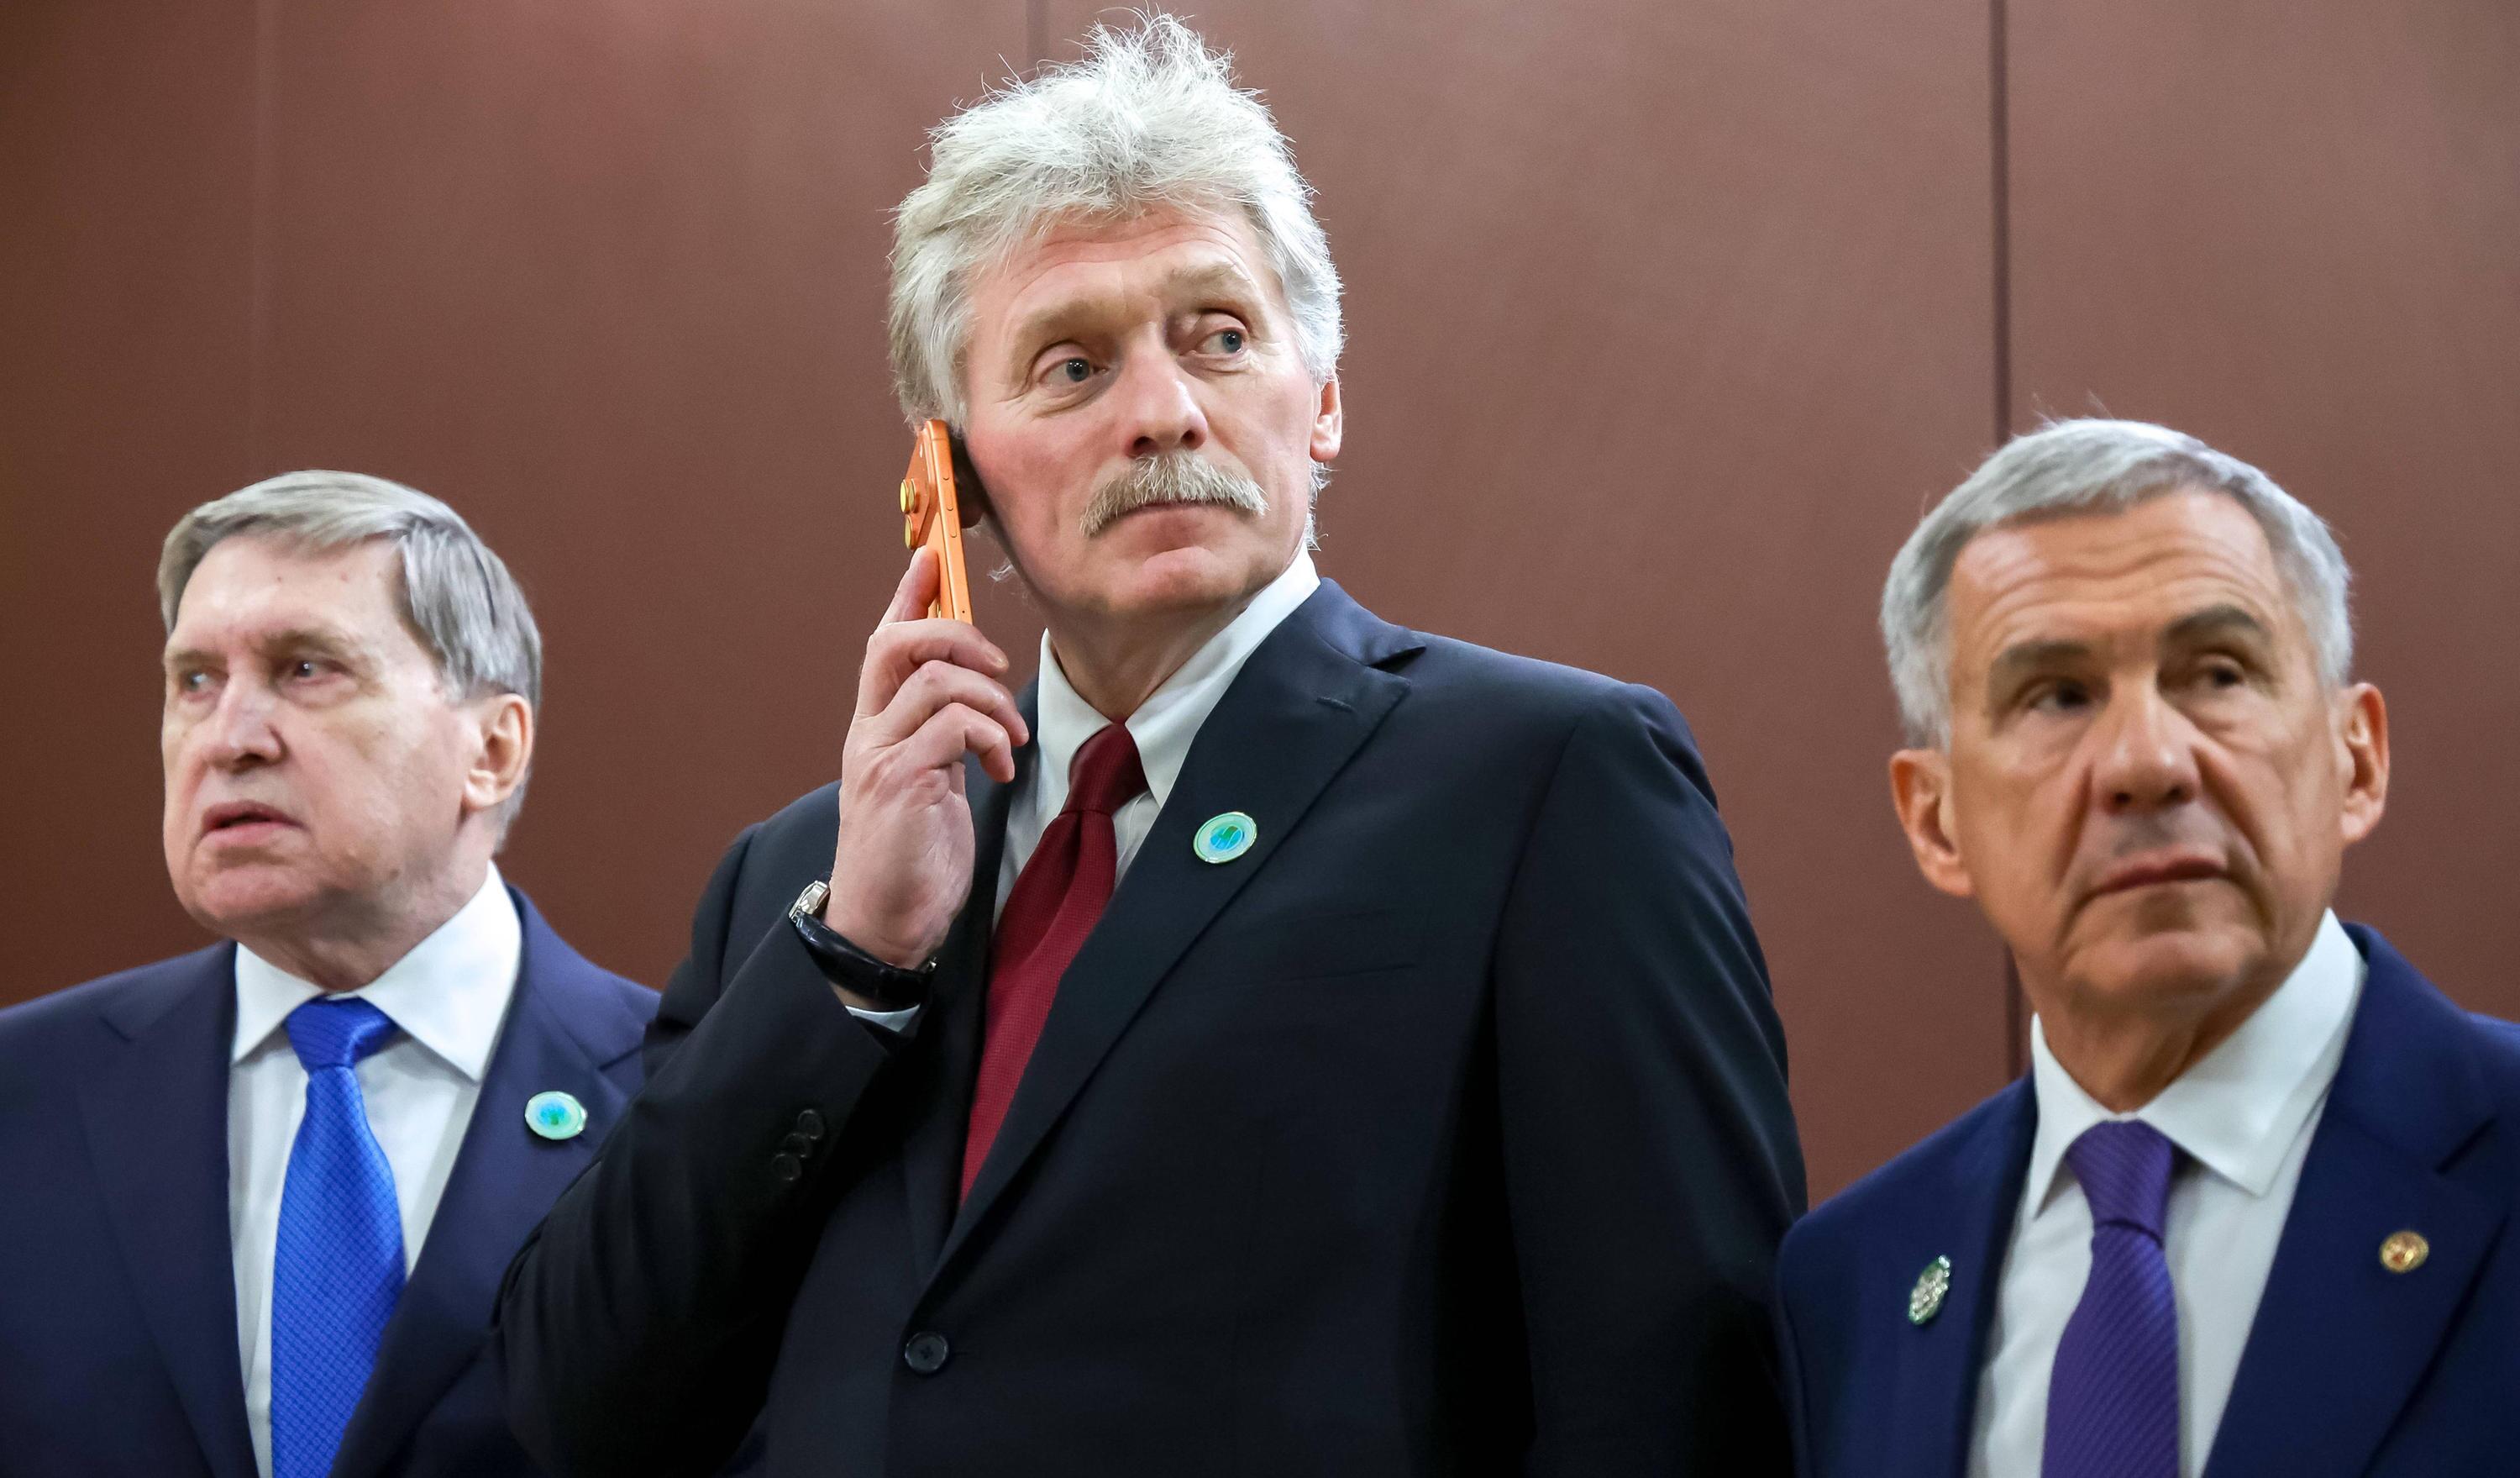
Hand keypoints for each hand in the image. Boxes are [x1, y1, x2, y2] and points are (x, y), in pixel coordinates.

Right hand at [822, 549, 1027, 976]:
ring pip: (935, 681)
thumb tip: (974, 701)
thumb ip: (939, 738)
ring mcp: (881, 756)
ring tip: (1011, 738)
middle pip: (896, 644)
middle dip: (955, 633)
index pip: (883, 646)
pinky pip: (953, 725)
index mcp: (874, 729)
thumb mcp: (929, 783)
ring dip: (990, 700)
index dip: (908, 598)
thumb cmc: (911, 858)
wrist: (884, 924)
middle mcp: (869, 734)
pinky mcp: (902, 782)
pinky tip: (1001, 767)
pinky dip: (989, 735)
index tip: (931, 558)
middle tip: (997, 663)